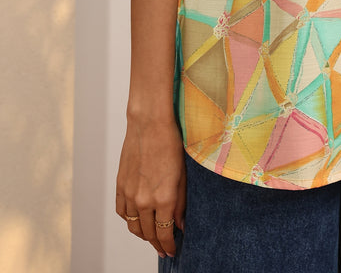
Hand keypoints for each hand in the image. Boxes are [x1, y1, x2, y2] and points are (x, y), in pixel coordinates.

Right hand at [115, 115, 186, 257]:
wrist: (149, 124)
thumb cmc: (171, 144)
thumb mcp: (183, 175)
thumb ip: (181, 203)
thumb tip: (181, 225)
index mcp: (164, 198)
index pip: (164, 233)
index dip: (168, 246)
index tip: (172, 252)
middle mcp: (144, 200)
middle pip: (148, 234)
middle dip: (157, 244)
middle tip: (163, 248)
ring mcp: (130, 194)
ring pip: (134, 226)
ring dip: (143, 235)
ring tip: (152, 236)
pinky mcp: (120, 186)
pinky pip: (122, 212)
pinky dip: (130, 220)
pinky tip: (138, 219)